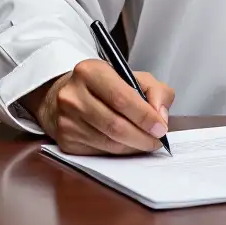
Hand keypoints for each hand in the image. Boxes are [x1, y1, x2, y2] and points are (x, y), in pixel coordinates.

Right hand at [22, 59, 174, 154]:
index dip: (145, 116)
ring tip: (147, 143)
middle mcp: (73, 96)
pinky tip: (128, 146)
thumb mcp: (131, 75)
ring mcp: (66, 120)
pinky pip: (99, 152)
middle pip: (115, 124)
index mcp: (90, 71)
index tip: (161, 127)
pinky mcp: (65, 141)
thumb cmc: (103, 84)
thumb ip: (155, 90)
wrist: (66, 94)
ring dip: (133, 147)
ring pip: (108, 142)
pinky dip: (118, 152)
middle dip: (142, 136)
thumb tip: (161, 116)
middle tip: (157, 140)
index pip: (122, 98)